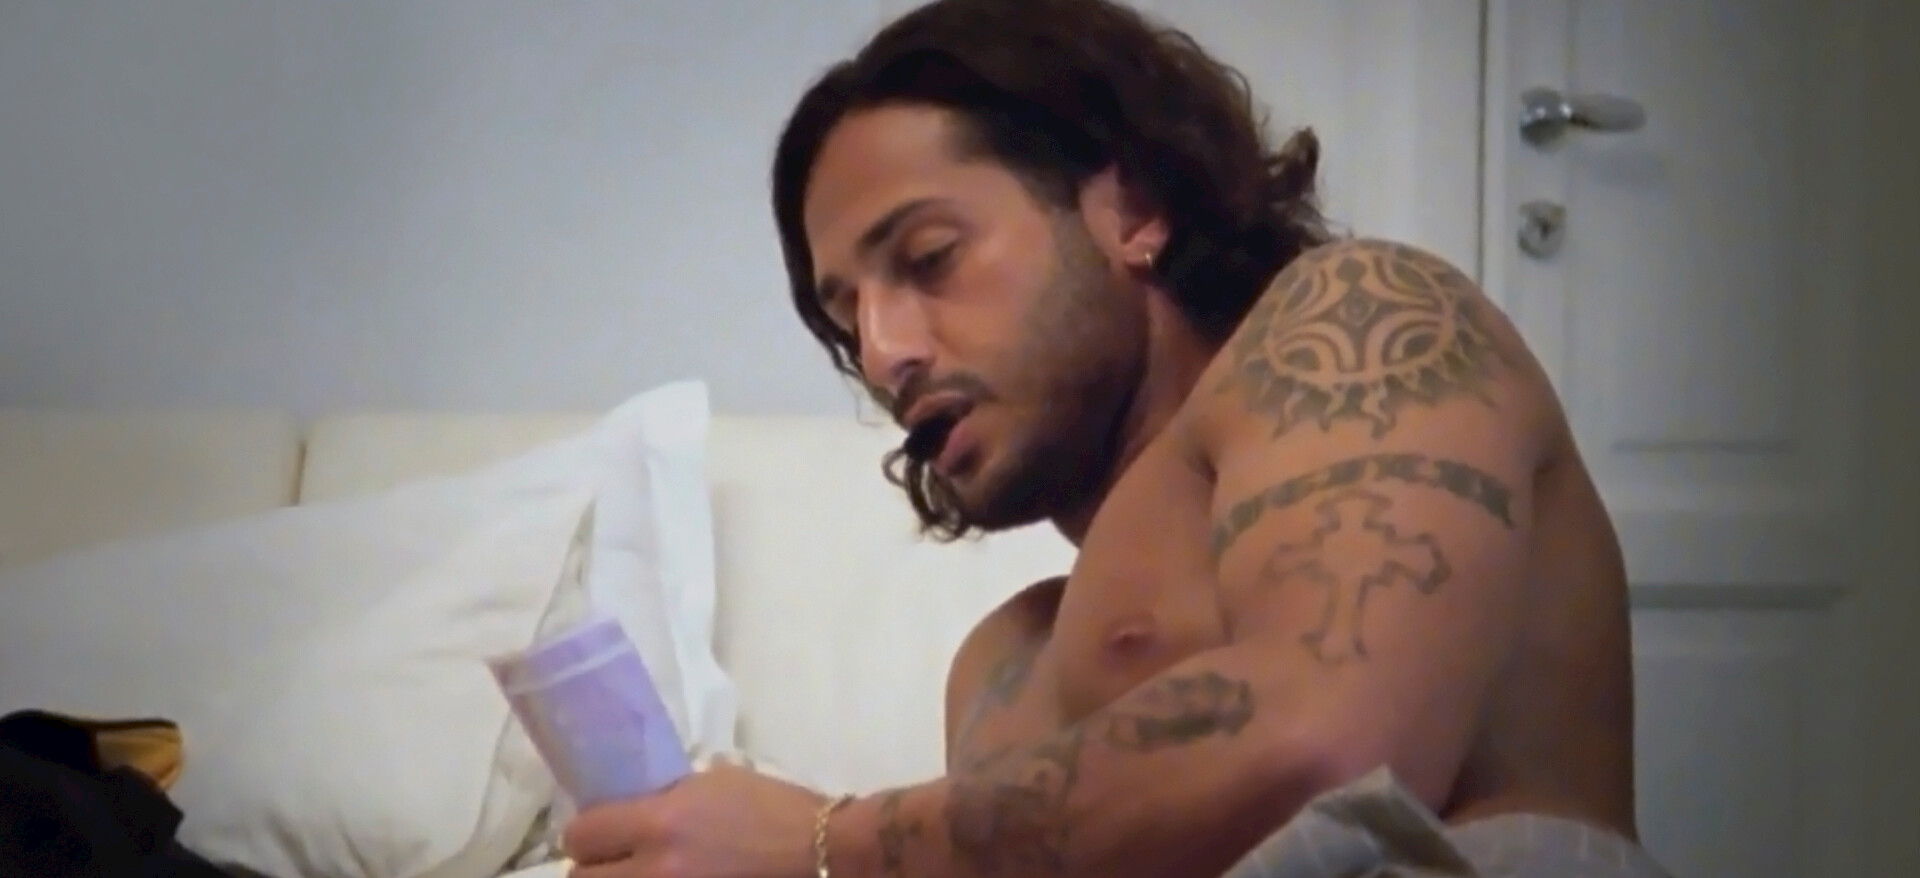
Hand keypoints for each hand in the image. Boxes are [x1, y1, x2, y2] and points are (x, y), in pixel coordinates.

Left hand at [562, 761, 829, 877]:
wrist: (824, 852)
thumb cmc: (777, 810)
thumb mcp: (717, 783)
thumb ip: (667, 796)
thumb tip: (635, 805)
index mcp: (661, 823)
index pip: (582, 834)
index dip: (588, 833)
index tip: (603, 831)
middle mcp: (655, 870)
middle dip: (595, 867)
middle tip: (614, 860)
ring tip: (640, 873)